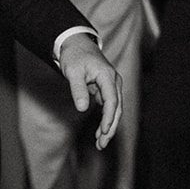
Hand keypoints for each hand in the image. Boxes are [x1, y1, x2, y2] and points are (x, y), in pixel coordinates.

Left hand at [57, 33, 122, 148]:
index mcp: (107, 76)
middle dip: (110, 127)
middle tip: (101, 144)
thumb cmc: (74, 56)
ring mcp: (112, 85)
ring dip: (109, 126)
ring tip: (100, 143)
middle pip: (116, 108)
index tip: (103, 131)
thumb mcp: (72, 72)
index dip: (109, 117)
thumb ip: (78, 90)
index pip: (112, 100)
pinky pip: (109, 107)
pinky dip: (106, 119)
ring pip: (114, 109)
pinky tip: (100, 132)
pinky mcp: (107, 89)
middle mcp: (114, 81)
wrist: (76, 44)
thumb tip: (83, 108)